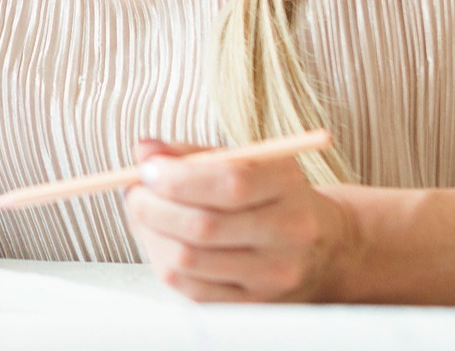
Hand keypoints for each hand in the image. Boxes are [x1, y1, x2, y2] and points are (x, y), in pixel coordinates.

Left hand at [122, 139, 358, 301]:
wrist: (319, 247)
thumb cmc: (266, 195)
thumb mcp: (242, 161)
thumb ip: (190, 154)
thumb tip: (143, 150)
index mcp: (287, 185)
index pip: (230, 183)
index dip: (177, 177)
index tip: (146, 168)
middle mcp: (288, 232)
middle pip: (204, 227)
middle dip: (153, 208)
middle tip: (135, 194)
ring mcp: (273, 274)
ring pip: (189, 260)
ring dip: (153, 236)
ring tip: (148, 217)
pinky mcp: (254, 304)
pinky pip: (192, 289)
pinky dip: (165, 262)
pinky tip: (166, 242)